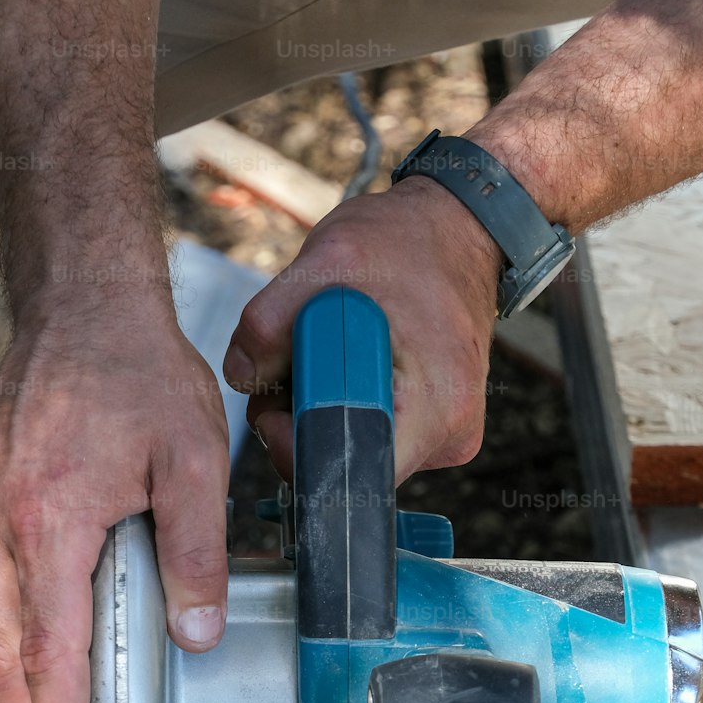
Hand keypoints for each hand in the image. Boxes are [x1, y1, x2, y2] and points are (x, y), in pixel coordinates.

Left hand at [223, 177, 501, 479]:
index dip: (296, 445)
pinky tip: (351, 361)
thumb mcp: (327, 260)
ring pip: (351, 450)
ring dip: (320, 410)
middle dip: (302, 422)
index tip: (278, 401)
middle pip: (345, 466)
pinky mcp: (432, 429)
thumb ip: (269, 321)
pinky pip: (367, 433)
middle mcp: (448, 437)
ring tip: (330, 351)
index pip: (349, 472)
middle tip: (298, 362)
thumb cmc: (406, 243)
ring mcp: (443, 437)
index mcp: (436, 407)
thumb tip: (242, 379)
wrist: (460, 230)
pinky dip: (343, 404)